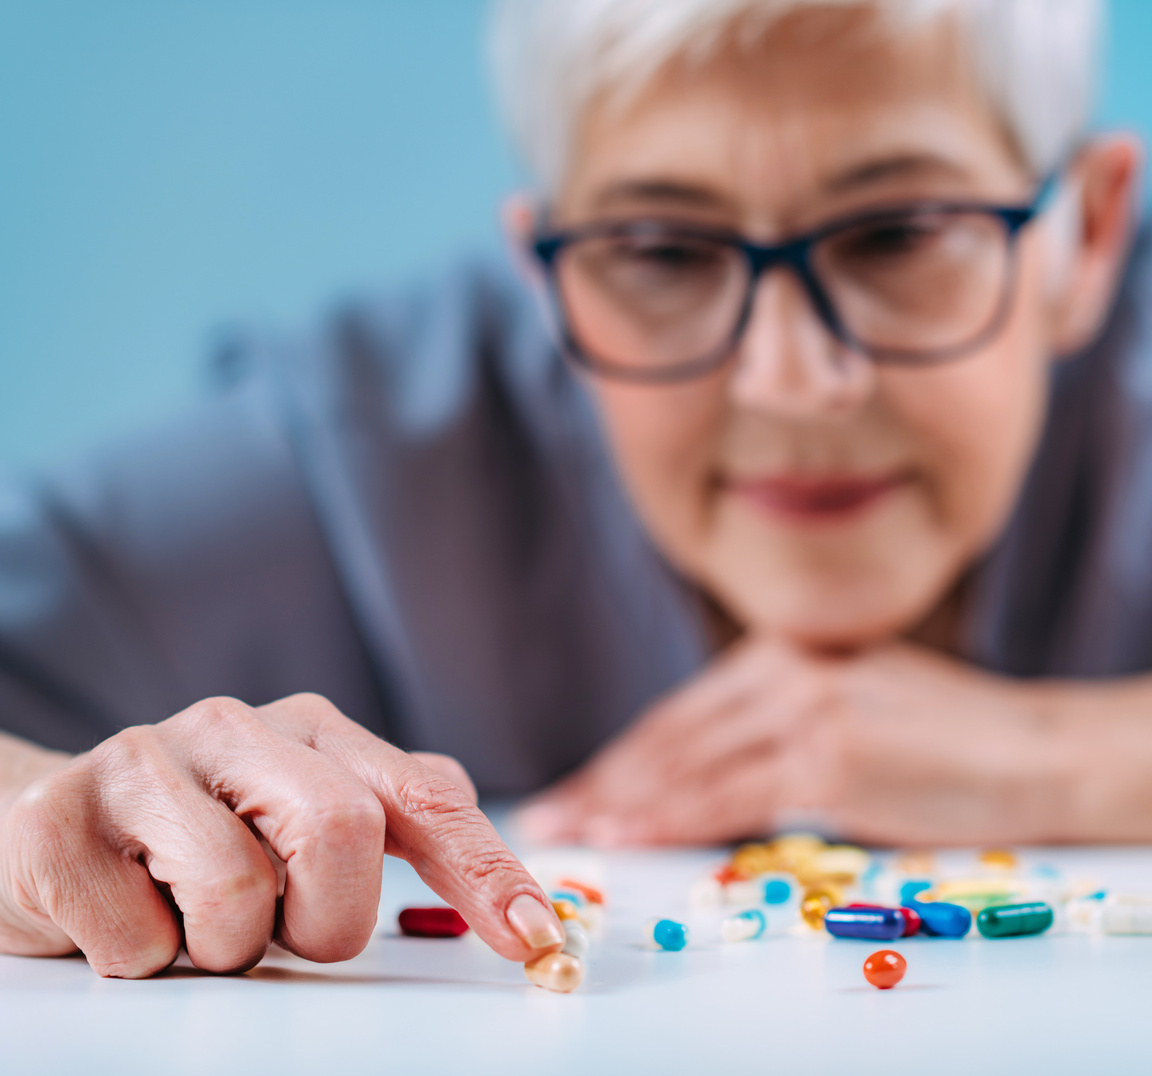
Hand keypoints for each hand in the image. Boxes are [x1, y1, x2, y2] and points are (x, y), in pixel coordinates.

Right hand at [0, 694, 565, 977]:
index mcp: (315, 730)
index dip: (484, 870)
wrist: (35, 828)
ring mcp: (142, 764)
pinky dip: (144, 960)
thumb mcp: (301, 823)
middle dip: (329, 918)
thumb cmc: (194, 843)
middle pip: (344, 832)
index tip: (533, 936)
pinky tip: (123, 918)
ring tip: (189, 918)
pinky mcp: (57, 825)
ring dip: (227, 946)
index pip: (425, 795)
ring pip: (240, 893)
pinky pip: (141, 943)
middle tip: (285, 931)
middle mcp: (236, 727)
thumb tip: (519, 904)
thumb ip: (396, 835)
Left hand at [515, 638, 1071, 845]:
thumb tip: (718, 768)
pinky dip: (668, 819)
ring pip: (687, 766)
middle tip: (548, 816)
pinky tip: (629, 837)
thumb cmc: (960, 738)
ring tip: (571, 834)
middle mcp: (787, 670)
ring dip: (619, 804)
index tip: (581, 790)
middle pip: (670, 738)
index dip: (623, 758)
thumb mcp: (860, 701)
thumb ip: (787, 719)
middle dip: (604, 783)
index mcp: (788, 653)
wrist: (1041, 750)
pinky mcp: (829, 760)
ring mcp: (808, 711)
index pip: (683, 715)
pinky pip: (727, 797)